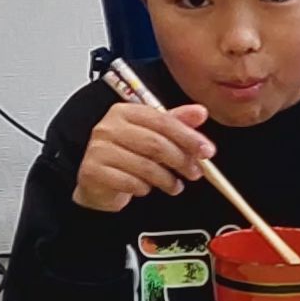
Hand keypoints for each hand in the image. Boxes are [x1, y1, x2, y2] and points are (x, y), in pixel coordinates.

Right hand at [75, 94, 212, 216]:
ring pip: (145, 166)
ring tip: (175, 185)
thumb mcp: (154, 134)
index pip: (164, 121)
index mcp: (125, 112)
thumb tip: (201, 112)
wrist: (98, 179)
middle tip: (196, 172)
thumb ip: (177, 122)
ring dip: (167, 179)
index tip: (207, 151)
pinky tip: (147, 188)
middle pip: (156, 144)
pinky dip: (144, 188)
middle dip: (182, 160)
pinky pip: (130, 182)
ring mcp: (98, 149)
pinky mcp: (92, 171)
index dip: (189, 137)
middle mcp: (108, 127)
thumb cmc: (128, 154)